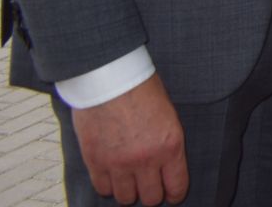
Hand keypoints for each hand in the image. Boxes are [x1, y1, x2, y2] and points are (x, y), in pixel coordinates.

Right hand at [71, 75, 187, 205]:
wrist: (109, 78)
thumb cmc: (141, 88)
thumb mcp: (168, 113)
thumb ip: (167, 141)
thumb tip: (166, 161)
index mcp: (170, 145)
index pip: (176, 186)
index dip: (175, 194)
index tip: (172, 195)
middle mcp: (146, 160)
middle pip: (151, 198)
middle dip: (152, 193)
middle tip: (149, 185)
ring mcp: (118, 164)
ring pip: (126, 198)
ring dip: (129, 191)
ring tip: (129, 180)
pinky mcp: (95, 162)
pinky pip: (103, 188)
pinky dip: (108, 185)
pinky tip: (111, 175)